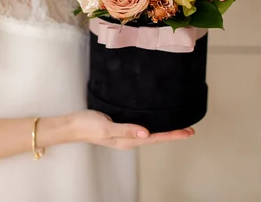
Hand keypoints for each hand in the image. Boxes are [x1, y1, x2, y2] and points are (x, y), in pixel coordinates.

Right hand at [68, 110, 193, 149]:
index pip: (156, 138)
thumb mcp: (107, 127)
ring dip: (164, 129)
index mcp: (128, 141)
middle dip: (173, 133)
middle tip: (189, 129)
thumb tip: (147, 133)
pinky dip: (153, 123)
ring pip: (150, 132)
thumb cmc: (87, 126)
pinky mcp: (120, 126)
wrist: (71, 125)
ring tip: (177, 126)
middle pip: (156, 136)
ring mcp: (125, 133)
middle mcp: (129, 138)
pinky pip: (141, 126)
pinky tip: (156, 120)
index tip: (187, 132)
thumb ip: (127, 130)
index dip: (173, 135)